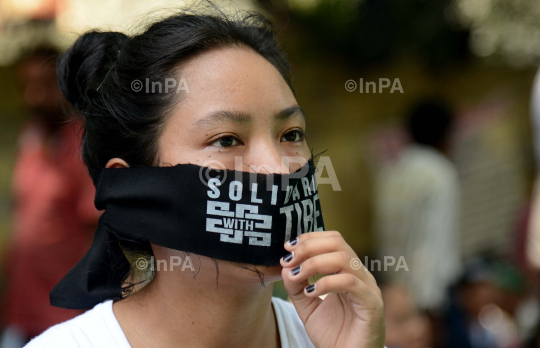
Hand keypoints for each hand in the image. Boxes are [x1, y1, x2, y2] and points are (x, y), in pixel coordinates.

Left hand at [280, 231, 384, 347]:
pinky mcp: (372, 304)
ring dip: (314, 263)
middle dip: (309, 247)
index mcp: (346, 271)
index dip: (309, 238)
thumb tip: (286, 266)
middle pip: (337, 243)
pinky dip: (326, 283)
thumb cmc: (332, 335)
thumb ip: (296, 286)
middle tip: (289, 259)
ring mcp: (368, 287)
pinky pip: (350, 282)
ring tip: (296, 275)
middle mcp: (359, 274)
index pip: (332, 240)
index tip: (287, 248)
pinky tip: (311, 292)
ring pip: (343, 259)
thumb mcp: (307, 306)